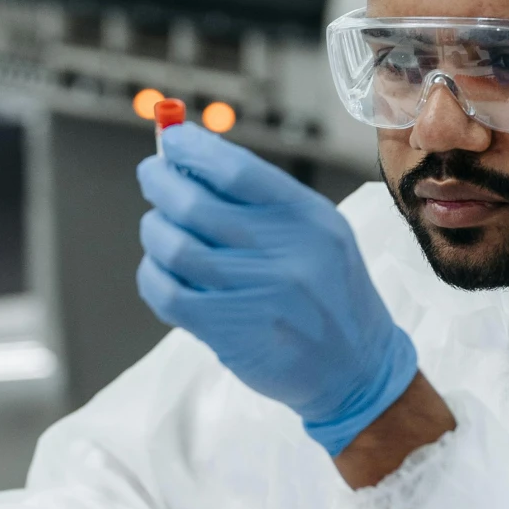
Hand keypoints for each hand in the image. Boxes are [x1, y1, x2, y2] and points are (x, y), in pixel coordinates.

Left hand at [137, 122, 419, 453]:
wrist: (357, 367)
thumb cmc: (330, 292)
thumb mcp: (319, 232)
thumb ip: (266, 200)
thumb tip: (195, 163)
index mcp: (306, 217)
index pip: (236, 170)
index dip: (193, 149)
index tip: (171, 141)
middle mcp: (282, 251)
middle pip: (195, 203)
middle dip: (160, 182)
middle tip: (151, 177)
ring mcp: (254, 292)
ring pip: (174, 246)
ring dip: (154, 230)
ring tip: (158, 228)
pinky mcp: (228, 330)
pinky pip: (167, 292)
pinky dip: (152, 275)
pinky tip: (160, 271)